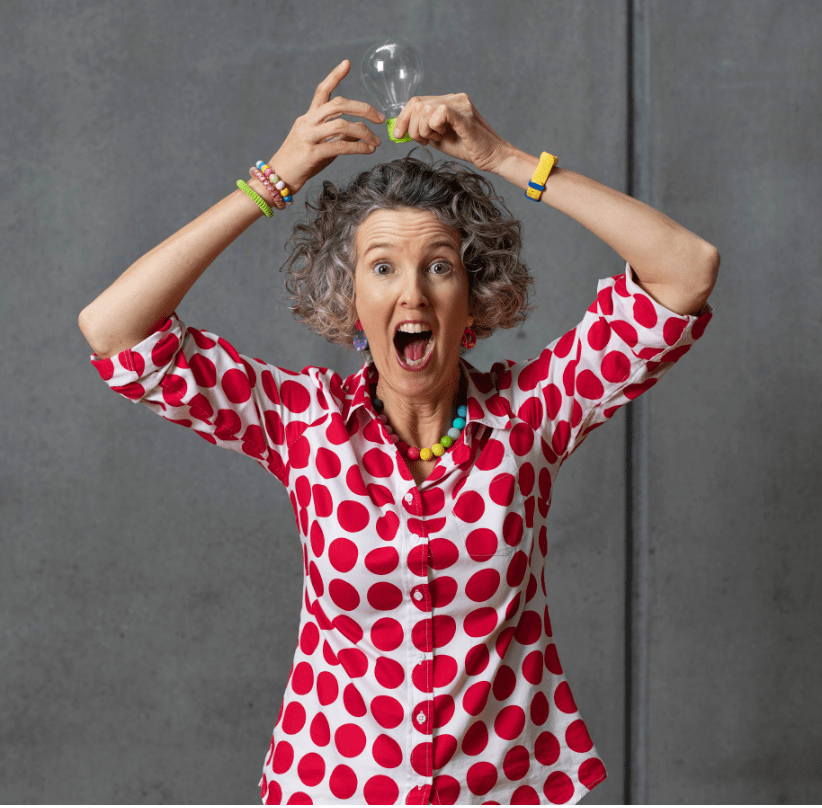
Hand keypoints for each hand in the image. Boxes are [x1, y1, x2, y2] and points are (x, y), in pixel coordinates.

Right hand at [267, 60, 383, 194]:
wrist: (277, 179)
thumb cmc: (300, 163)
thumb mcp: (320, 145)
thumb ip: (338, 137)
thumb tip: (361, 133)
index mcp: (308, 117)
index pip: (322, 90)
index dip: (334, 76)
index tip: (347, 63)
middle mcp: (307, 122)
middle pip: (337, 105)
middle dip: (362, 108)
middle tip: (379, 118)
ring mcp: (308, 137)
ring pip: (341, 125)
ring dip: (364, 132)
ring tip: (376, 141)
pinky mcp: (311, 153)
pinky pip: (340, 146)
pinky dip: (358, 147)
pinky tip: (368, 150)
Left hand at [391, 93, 512, 172]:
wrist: (493, 157)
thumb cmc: (467, 148)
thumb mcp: (438, 139)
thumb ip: (422, 131)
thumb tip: (401, 129)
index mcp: (448, 101)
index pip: (416, 101)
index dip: (403, 118)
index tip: (398, 134)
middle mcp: (454, 98)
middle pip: (417, 104)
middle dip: (412, 127)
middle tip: (424, 141)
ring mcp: (460, 105)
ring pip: (425, 110)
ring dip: (424, 130)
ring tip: (437, 138)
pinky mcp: (465, 115)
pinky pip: (440, 113)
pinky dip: (434, 127)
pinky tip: (443, 135)